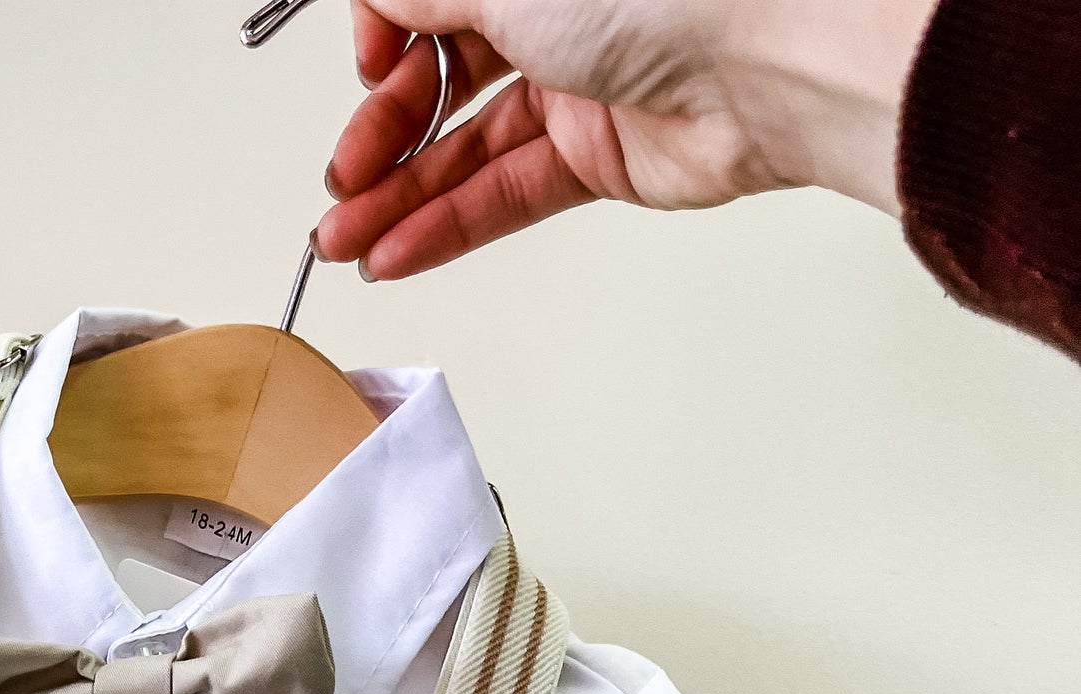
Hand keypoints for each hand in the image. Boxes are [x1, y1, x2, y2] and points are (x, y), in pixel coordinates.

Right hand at [313, 0, 932, 283]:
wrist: (766, 61)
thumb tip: (380, 6)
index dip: (386, 35)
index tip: (369, 67)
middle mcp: (553, 10)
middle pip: (440, 78)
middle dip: (381, 134)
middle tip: (343, 182)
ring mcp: (576, 85)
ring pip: (465, 146)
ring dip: (399, 196)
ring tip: (344, 239)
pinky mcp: (599, 156)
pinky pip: (504, 194)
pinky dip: (447, 226)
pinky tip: (396, 252)